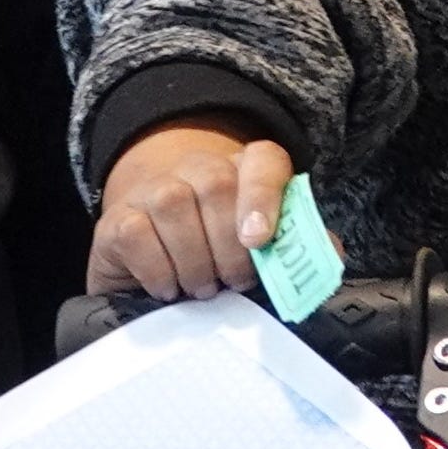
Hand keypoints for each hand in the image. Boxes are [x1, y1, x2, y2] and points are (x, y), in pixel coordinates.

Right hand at [91, 124, 296, 301]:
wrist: (151, 251)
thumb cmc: (218, 253)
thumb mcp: (260, 250)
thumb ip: (298, 246)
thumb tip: (329, 255)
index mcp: (244, 171)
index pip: (263, 160)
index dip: (264, 195)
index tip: (259, 240)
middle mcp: (198, 169)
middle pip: (216, 184)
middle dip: (229, 244)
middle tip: (234, 281)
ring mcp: (154, 189)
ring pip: (173, 203)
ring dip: (194, 259)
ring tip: (203, 287)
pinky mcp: (118, 219)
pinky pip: (136, 232)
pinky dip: (157, 269)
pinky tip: (169, 287)